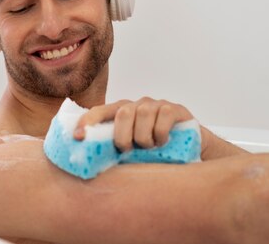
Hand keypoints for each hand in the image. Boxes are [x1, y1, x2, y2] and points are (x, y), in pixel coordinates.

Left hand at [73, 97, 194, 150]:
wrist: (191, 147)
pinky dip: (160, 133)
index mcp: (121, 113)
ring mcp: (155, 104)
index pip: (99, 111)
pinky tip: (163, 142)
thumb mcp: (133, 150)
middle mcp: (136, 104)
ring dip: (144, 136)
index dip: (87, 122)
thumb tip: (90, 165)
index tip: (77, 137)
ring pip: (143, 114)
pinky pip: (163, 116)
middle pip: (123, 112)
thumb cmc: (155, 150)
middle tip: (127, 150)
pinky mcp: (173, 108)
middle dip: (122, 135)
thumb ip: (116, 151)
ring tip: (149, 148)